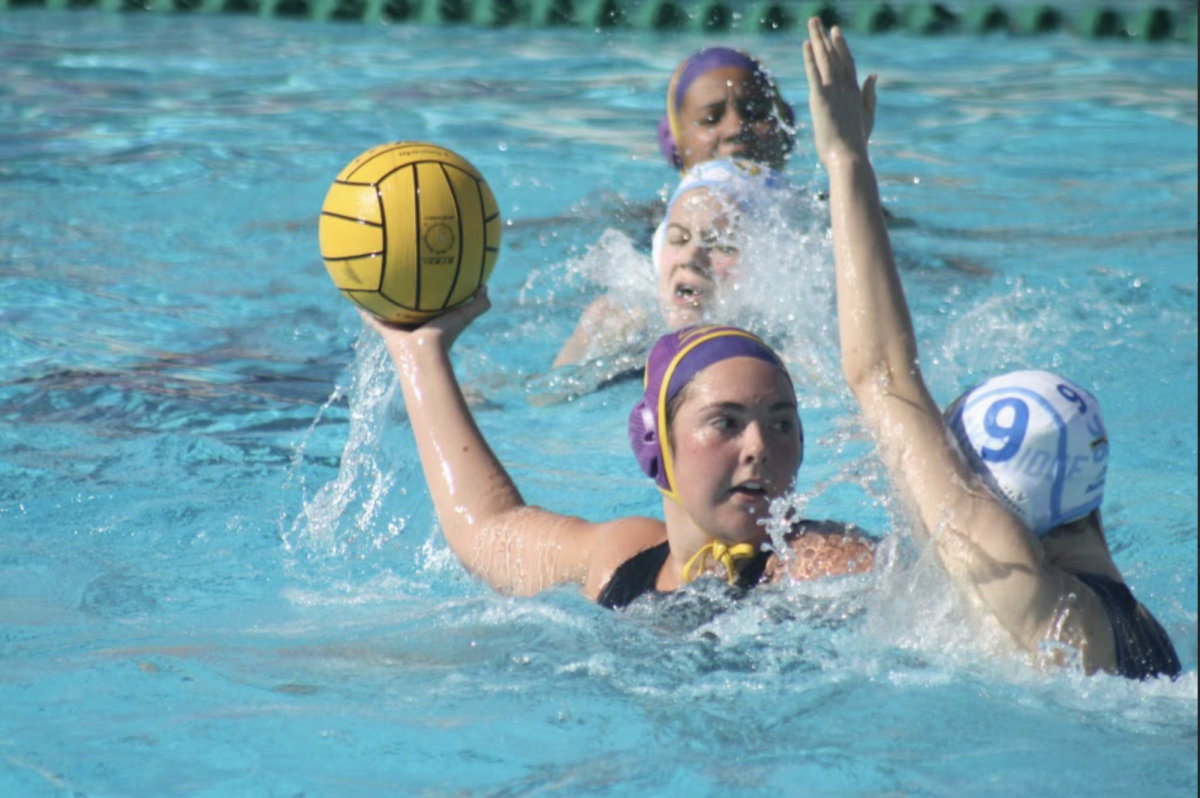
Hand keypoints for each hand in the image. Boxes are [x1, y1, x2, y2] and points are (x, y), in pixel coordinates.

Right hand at [359, 287, 491, 356]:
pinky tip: (354, 292)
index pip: (428, 302)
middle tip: (397, 273)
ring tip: (371, 279)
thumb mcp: (465, 316)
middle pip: (406, 304)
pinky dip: (363, 307)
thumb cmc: (446, 335)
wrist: (425, 354)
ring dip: (381, 298)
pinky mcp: (384, 329)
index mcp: (430, 319)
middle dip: (402, 292)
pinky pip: (371, 316)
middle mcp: (413, 322)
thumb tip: (484, 286)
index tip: (425, 274)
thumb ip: (479, 303)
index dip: (427, 290)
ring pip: (387, 309)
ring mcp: (398, 326)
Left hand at [802, 18, 874, 166]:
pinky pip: (814, 74)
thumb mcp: (867, 117)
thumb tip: (873, 75)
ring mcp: (834, 92)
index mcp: (855, 92)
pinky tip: (806, 44)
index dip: (841, 45)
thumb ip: (869, 95)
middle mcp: (846, 87)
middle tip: (817, 20)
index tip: (835, 31)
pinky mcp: (821, 100)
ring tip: (812, 23)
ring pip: (825, 60)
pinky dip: (810, 58)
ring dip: (818, 39)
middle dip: (825, 37)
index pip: (847, 62)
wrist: (849, 158)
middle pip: (834, 56)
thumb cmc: (856, 143)